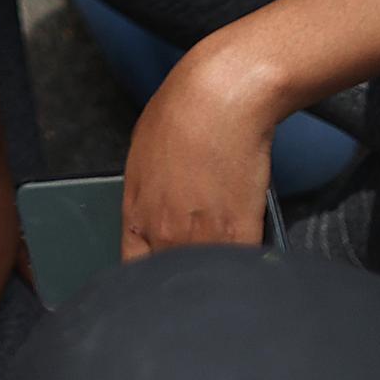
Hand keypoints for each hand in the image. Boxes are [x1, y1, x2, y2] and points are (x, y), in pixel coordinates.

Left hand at [120, 48, 275, 259]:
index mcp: (136, 217)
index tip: (161, 275)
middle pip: (170, 279)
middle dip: (182, 277)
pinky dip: (244, 265)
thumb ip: (146, 202)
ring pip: (207, 277)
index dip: (149, 277)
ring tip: (223, 255)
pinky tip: (247, 251)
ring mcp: (203, 239)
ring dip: (215, 273)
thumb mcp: (141, 161)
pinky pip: (241, 266)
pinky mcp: (241, 234)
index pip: (133, 271)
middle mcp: (165, 235)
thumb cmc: (178, 116)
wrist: (218, 99)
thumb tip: (156, 220)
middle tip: (196, 266)